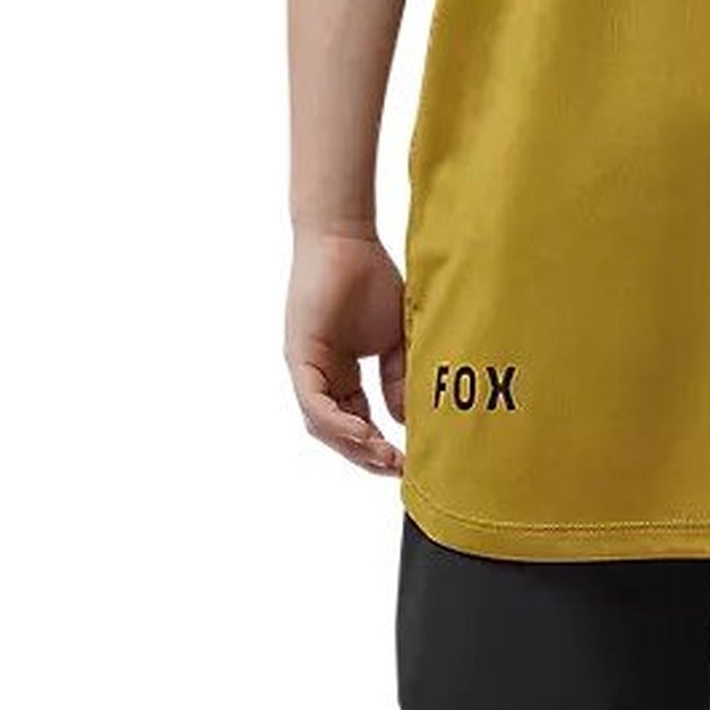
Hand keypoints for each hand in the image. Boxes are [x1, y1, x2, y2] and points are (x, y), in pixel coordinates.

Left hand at [283, 229, 406, 474]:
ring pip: (323, 426)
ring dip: (355, 447)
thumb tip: (404, 421)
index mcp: (340, 375)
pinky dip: (339, 424)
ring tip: (386, 458)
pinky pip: (314, 404)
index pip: (358, 423)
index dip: (382, 446)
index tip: (411, 461)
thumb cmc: (370, 279)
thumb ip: (399, 379)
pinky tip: (365, 434)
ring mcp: (306, 369)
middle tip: (401, 470)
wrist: (347, 239)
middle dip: (369, 456)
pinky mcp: (299, 357)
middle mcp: (319, 377)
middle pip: (338, 433)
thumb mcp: (395, 341)